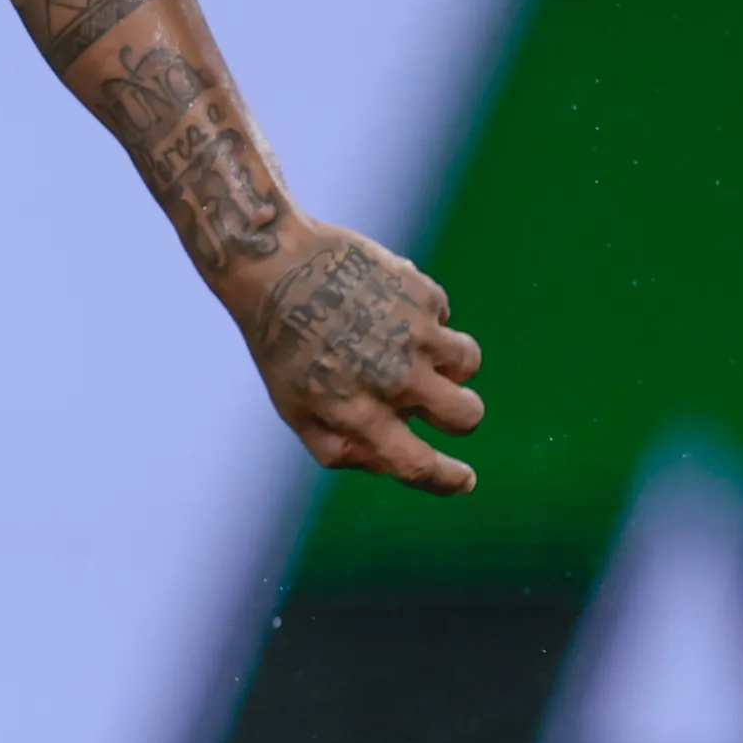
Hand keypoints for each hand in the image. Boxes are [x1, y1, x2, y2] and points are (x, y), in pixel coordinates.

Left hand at [229, 223, 483, 494]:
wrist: (273, 262)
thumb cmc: (282, 342)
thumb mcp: (294, 404)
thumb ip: (337, 445)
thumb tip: (387, 465)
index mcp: (357, 413)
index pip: (418, 463)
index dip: (448, 478)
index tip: (465, 480)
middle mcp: (393, 378)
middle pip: (466, 415)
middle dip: (460, 415)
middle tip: (438, 399)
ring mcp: (414, 334)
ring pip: (468, 365)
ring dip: (448, 363)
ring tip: (406, 344)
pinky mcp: (424, 295)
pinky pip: (445, 319)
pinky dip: (422, 318)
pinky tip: (382, 304)